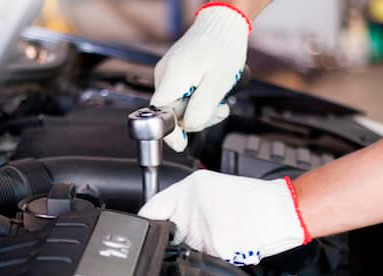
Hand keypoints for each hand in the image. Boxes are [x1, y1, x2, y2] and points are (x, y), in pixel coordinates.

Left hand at [138, 170, 311, 265]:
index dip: (146, 225)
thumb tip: (159, 221)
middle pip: (167, 237)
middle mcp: (191, 207)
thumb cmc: (252, 200)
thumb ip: (182, 202)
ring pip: (187, 252)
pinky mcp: (216, 249)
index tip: (145, 233)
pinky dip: (216, 258)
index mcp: (187, 189)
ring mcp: (203, 230)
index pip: (149, 212)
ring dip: (199, 250)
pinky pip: (206, 262)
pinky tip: (231, 243)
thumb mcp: (210, 188)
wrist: (284, 210)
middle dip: (179, 238)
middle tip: (206, 228)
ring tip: (223, 233)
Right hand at [151, 4, 250, 151]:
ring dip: (199, 110)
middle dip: (196, 119)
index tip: (181, 144)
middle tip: (218, 111)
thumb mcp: (218, 84)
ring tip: (218, 102)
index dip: (170, 133)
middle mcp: (164, 75)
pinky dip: (196, 99)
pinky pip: (181, 96)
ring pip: (178, 106)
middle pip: (172, 113)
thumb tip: (187, 129)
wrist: (223, 24)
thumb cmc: (223, 48)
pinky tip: (209, 93)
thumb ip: (201, 109)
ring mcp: (167, 74)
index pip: (160, 114)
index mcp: (173, 77)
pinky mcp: (173, 74)